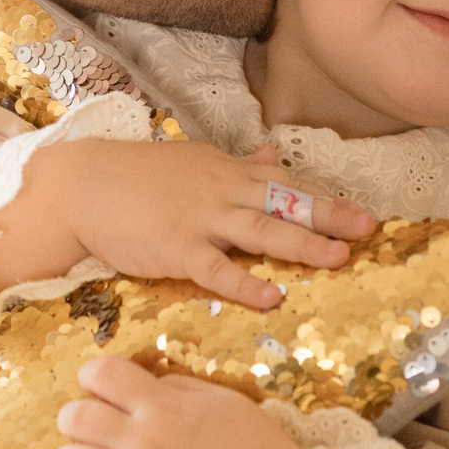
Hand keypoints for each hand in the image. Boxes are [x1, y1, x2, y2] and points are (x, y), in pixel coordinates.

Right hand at [25, 139, 375, 307]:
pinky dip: (246, 283)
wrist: (81, 187)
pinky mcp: (175, 250)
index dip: (325, 197)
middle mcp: (221, 192)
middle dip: (328, 216)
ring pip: (259, 231)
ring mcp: (199, 220)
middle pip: (283, 203)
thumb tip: (275, 152)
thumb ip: (240, 163)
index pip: (286, 183)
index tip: (363, 211)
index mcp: (227, 171)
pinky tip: (273, 295)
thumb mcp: (195, 161)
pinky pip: (217, 270)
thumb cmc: (138, 176)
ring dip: (301, 244)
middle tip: (367, 229)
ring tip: (338, 257)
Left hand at [52, 357, 351, 448]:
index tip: (99, 391)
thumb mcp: (227, 404)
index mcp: (165, 406)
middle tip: (90, 434)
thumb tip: (146, 386)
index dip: (93, 378)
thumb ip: (181, 388)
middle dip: (74, 421)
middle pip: (75, 417)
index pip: (102, 372)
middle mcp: (144, 443)